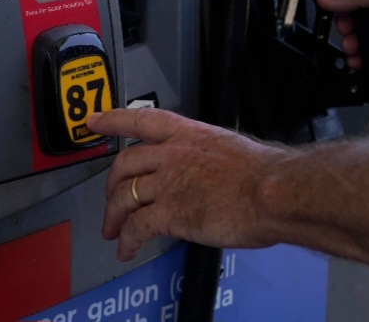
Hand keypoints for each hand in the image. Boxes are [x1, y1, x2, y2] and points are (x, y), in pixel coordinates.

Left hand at [89, 108, 288, 260]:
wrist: (274, 192)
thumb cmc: (265, 174)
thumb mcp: (231, 150)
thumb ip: (208, 157)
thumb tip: (207, 170)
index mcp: (188, 134)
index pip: (140, 119)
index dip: (112, 120)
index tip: (94, 121)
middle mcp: (172, 154)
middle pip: (124, 163)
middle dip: (110, 183)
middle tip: (109, 197)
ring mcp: (168, 183)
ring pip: (124, 196)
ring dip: (113, 216)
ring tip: (113, 230)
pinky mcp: (169, 212)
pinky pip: (136, 227)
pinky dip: (127, 240)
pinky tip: (127, 248)